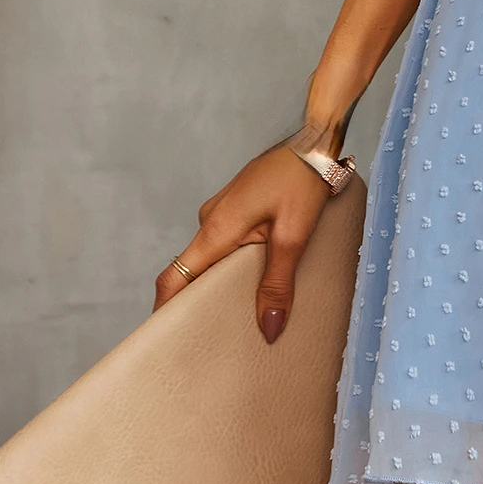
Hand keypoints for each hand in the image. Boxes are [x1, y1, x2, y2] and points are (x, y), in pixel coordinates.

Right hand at [152, 124, 334, 342]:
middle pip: (191, 271)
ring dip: (222, 280)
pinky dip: (234, 261)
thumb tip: (269, 327)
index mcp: (217, 228)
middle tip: (216, 336)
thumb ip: (278, 283)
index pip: (173, 278)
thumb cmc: (304, 180)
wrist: (316, 143)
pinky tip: (258, 275)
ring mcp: (223, 210)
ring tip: (243, 311)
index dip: (166, 311)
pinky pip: (226, 240)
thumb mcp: (294, 236)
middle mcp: (211, 219)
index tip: (169, 340)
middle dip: (201, 302)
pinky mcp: (237, 205)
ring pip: (212, 255)